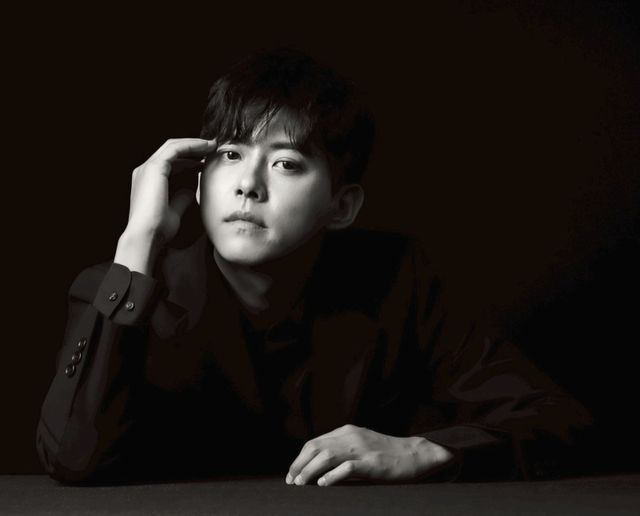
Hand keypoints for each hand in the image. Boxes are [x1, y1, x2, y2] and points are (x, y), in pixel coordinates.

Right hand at [124, 137, 217, 246]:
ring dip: (194, 144)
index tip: (207, 160)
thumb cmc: (159, 229)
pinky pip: (175, 149)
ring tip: (212, 145)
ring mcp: (147, 168)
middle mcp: (145, 171)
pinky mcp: (154, 167)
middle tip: (212, 147)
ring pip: (173, 146)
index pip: (170, 162)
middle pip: (171, 150)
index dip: (190, 159)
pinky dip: (191, 145)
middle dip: (193, 147)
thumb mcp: (175, 209)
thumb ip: (182, 196)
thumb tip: (193, 188)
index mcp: (148, 180)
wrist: (147, 235)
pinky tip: (205, 147)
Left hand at [285, 424, 456, 485]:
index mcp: (347, 431)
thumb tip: (317, 465)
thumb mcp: (361, 444)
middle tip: (292, 482)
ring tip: (301, 484)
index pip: (315, 442)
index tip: (292, 473)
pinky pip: (348, 467)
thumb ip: (342, 449)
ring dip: (310, 470)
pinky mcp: (372, 463)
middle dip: (300, 464)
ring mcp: (362, 449)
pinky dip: (333, 475)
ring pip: (327, 455)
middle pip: (316, 447)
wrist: (415, 455)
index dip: (300, 458)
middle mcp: (351, 437)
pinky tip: (324, 484)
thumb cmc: (387, 454)